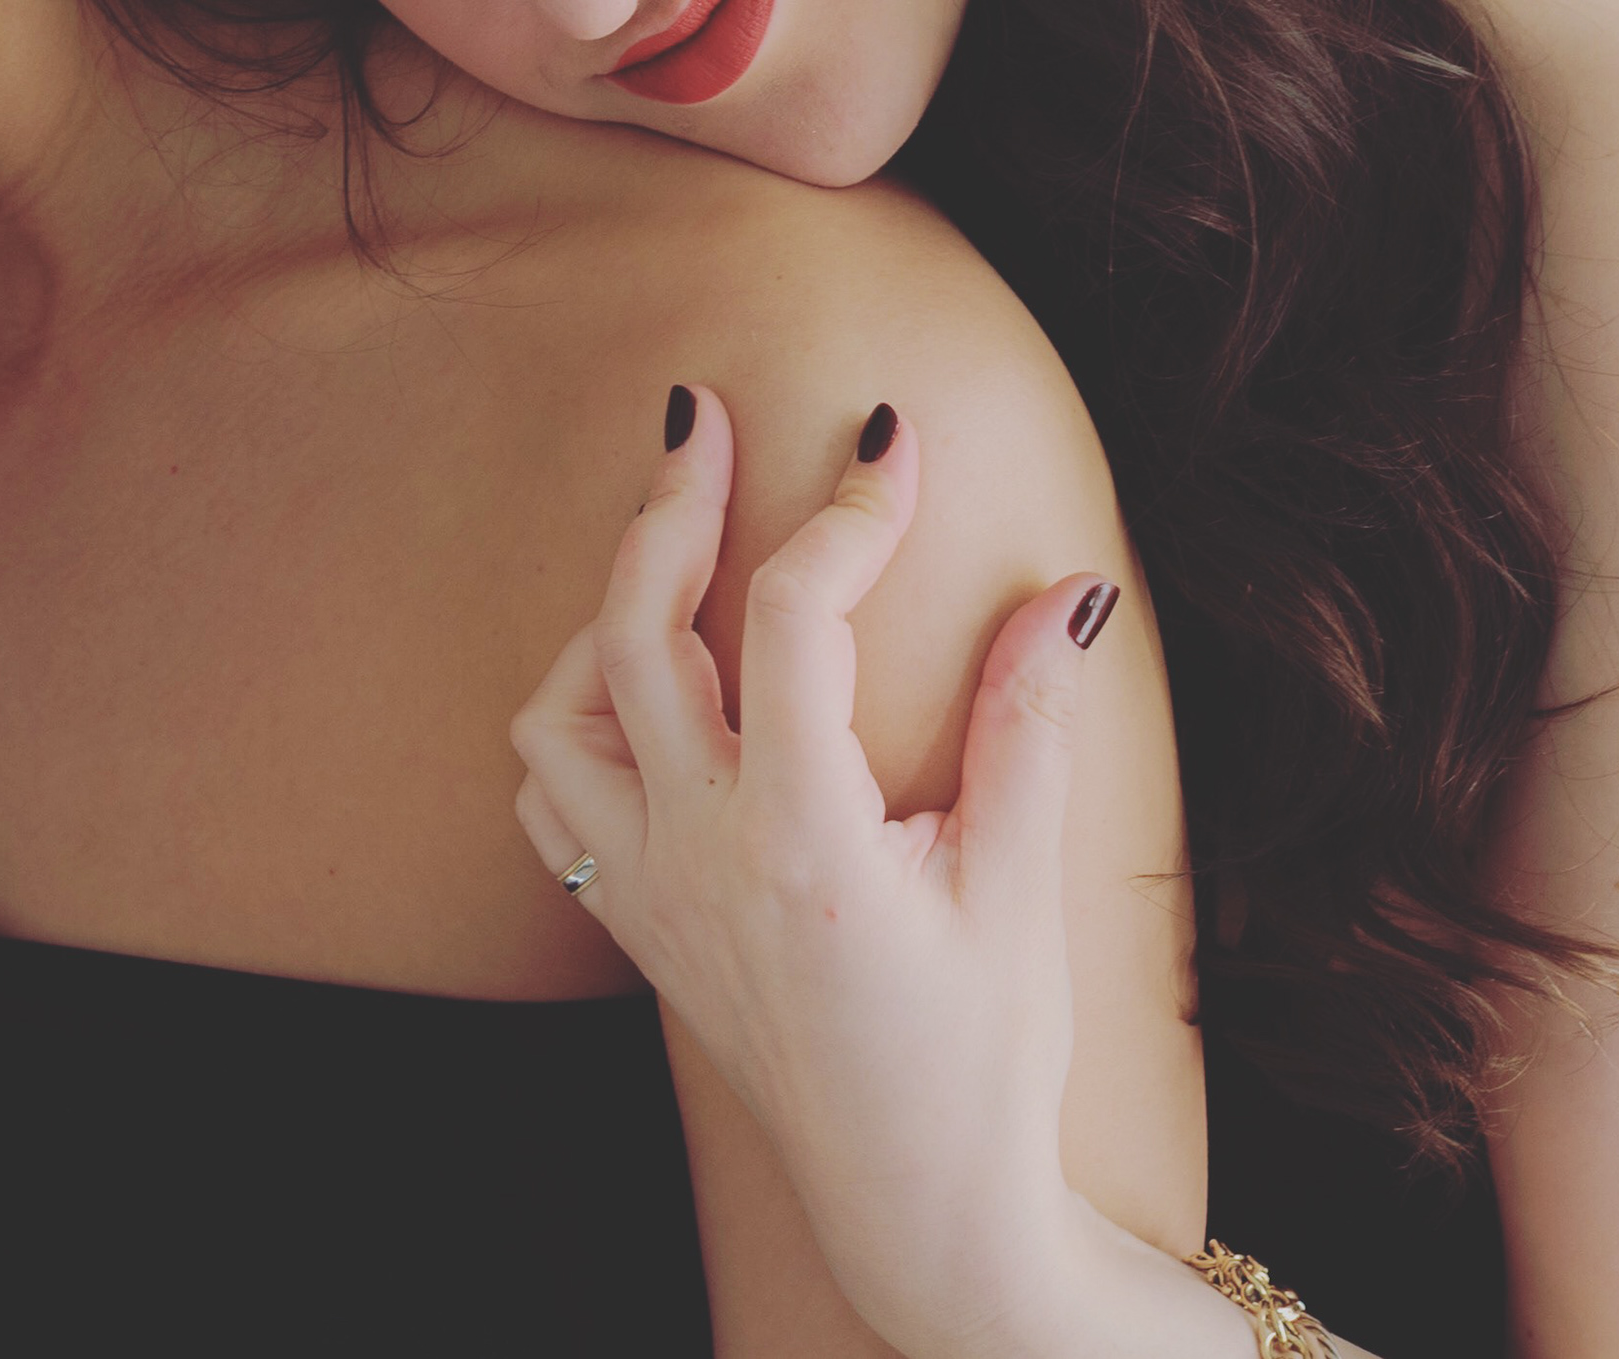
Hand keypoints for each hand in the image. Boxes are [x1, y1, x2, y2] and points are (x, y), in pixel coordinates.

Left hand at [511, 389, 1123, 1358]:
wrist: (919, 1205)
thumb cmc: (985, 1059)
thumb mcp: (1026, 891)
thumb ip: (1034, 729)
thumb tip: (1068, 591)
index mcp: (805, 843)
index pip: (794, 622)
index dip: (848, 510)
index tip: (894, 436)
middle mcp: (700, 857)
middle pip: (638, 629)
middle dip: (673, 502)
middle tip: (706, 413)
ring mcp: (649, 892)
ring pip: (561, 709)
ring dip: (608, 615)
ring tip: (679, 555)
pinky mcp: (634, 924)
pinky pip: (550, 792)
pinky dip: (578, 714)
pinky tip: (645, 686)